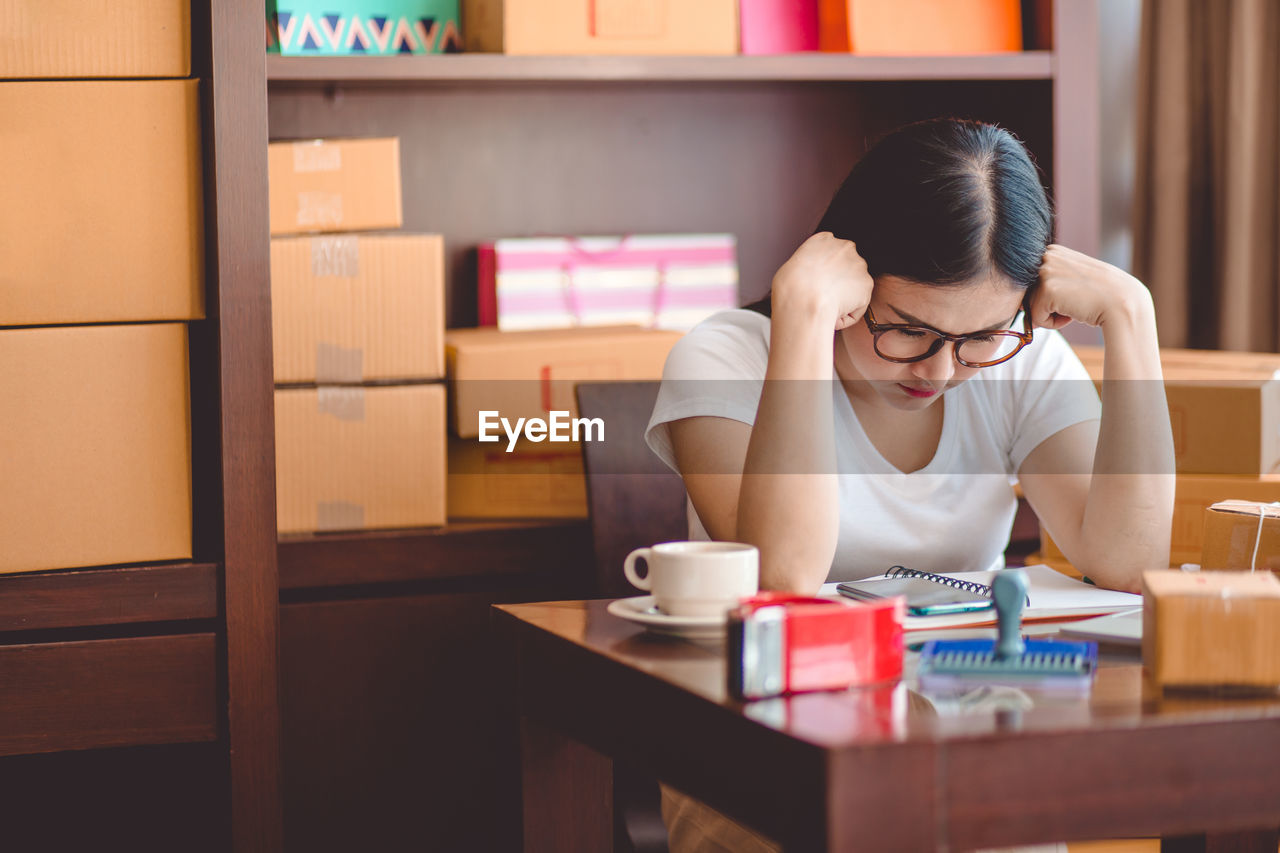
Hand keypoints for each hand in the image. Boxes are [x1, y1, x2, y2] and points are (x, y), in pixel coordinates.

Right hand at [771, 232, 873, 330]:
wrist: (804, 299)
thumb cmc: (791, 286)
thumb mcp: (792, 267)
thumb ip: (809, 268)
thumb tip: (812, 282)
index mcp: (824, 239)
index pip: (832, 253)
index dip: (826, 272)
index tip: (818, 284)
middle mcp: (845, 247)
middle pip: (846, 268)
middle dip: (838, 283)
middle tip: (823, 298)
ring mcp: (859, 265)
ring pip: (853, 288)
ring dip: (843, 299)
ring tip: (826, 308)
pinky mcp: (867, 284)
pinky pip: (858, 305)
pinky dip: (847, 314)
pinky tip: (833, 315)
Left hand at [1028, 244, 1152, 329]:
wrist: (1123, 303)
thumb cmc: (1099, 294)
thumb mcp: (1073, 276)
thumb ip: (1050, 278)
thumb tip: (1019, 300)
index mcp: (1051, 251)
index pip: (1030, 284)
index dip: (1049, 296)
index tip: (1072, 293)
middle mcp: (1046, 256)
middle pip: (1027, 295)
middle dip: (1047, 306)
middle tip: (1075, 301)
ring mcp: (1046, 271)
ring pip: (1031, 307)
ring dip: (1051, 314)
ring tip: (1075, 305)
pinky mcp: (1047, 290)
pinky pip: (1036, 318)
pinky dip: (1053, 323)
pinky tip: (1073, 313)